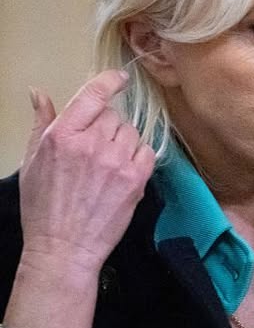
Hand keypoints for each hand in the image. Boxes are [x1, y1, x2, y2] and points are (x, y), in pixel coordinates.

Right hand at [19, 70, 155, 275]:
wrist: (64, 249)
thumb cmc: (43, 207)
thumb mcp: (32, 161)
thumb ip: (41, 122)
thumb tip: (40, 93)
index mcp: (63, 135)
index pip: (93, 94)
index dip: (110, 81)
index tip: (120, 78)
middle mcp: (92, 143)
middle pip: (113, 115)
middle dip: (105, 127)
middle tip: (94, 151)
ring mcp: (117, 160)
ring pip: (131, 132)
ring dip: (122, 142)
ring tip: (107, 166)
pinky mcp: (136, 178)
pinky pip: (147, 150)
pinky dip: (138, 157)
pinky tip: (123, 172)